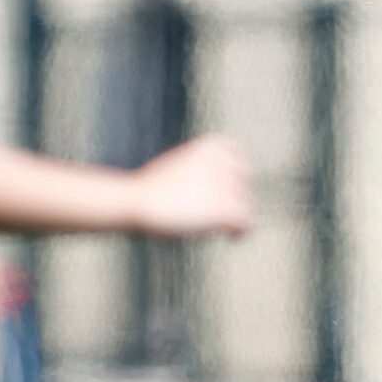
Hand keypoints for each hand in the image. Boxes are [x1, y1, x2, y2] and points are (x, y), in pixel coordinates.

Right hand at [131, 134, 252, 237]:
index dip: (234, 175)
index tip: (226, 190)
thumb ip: (199, 167)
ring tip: (224, 226)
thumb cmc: (147, 186)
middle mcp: (225, 161)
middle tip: (218, 210)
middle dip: (236, 194)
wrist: (136, 200)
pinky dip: (240, 231)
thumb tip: (209, 184)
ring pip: (245, 203)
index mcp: (213, 144)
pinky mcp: (223, 208)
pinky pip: (244, 222)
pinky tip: (232, 237)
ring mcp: (226, 185)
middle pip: (244, 181)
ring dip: (235, 214)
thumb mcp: (177, 163)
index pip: (238, 158)